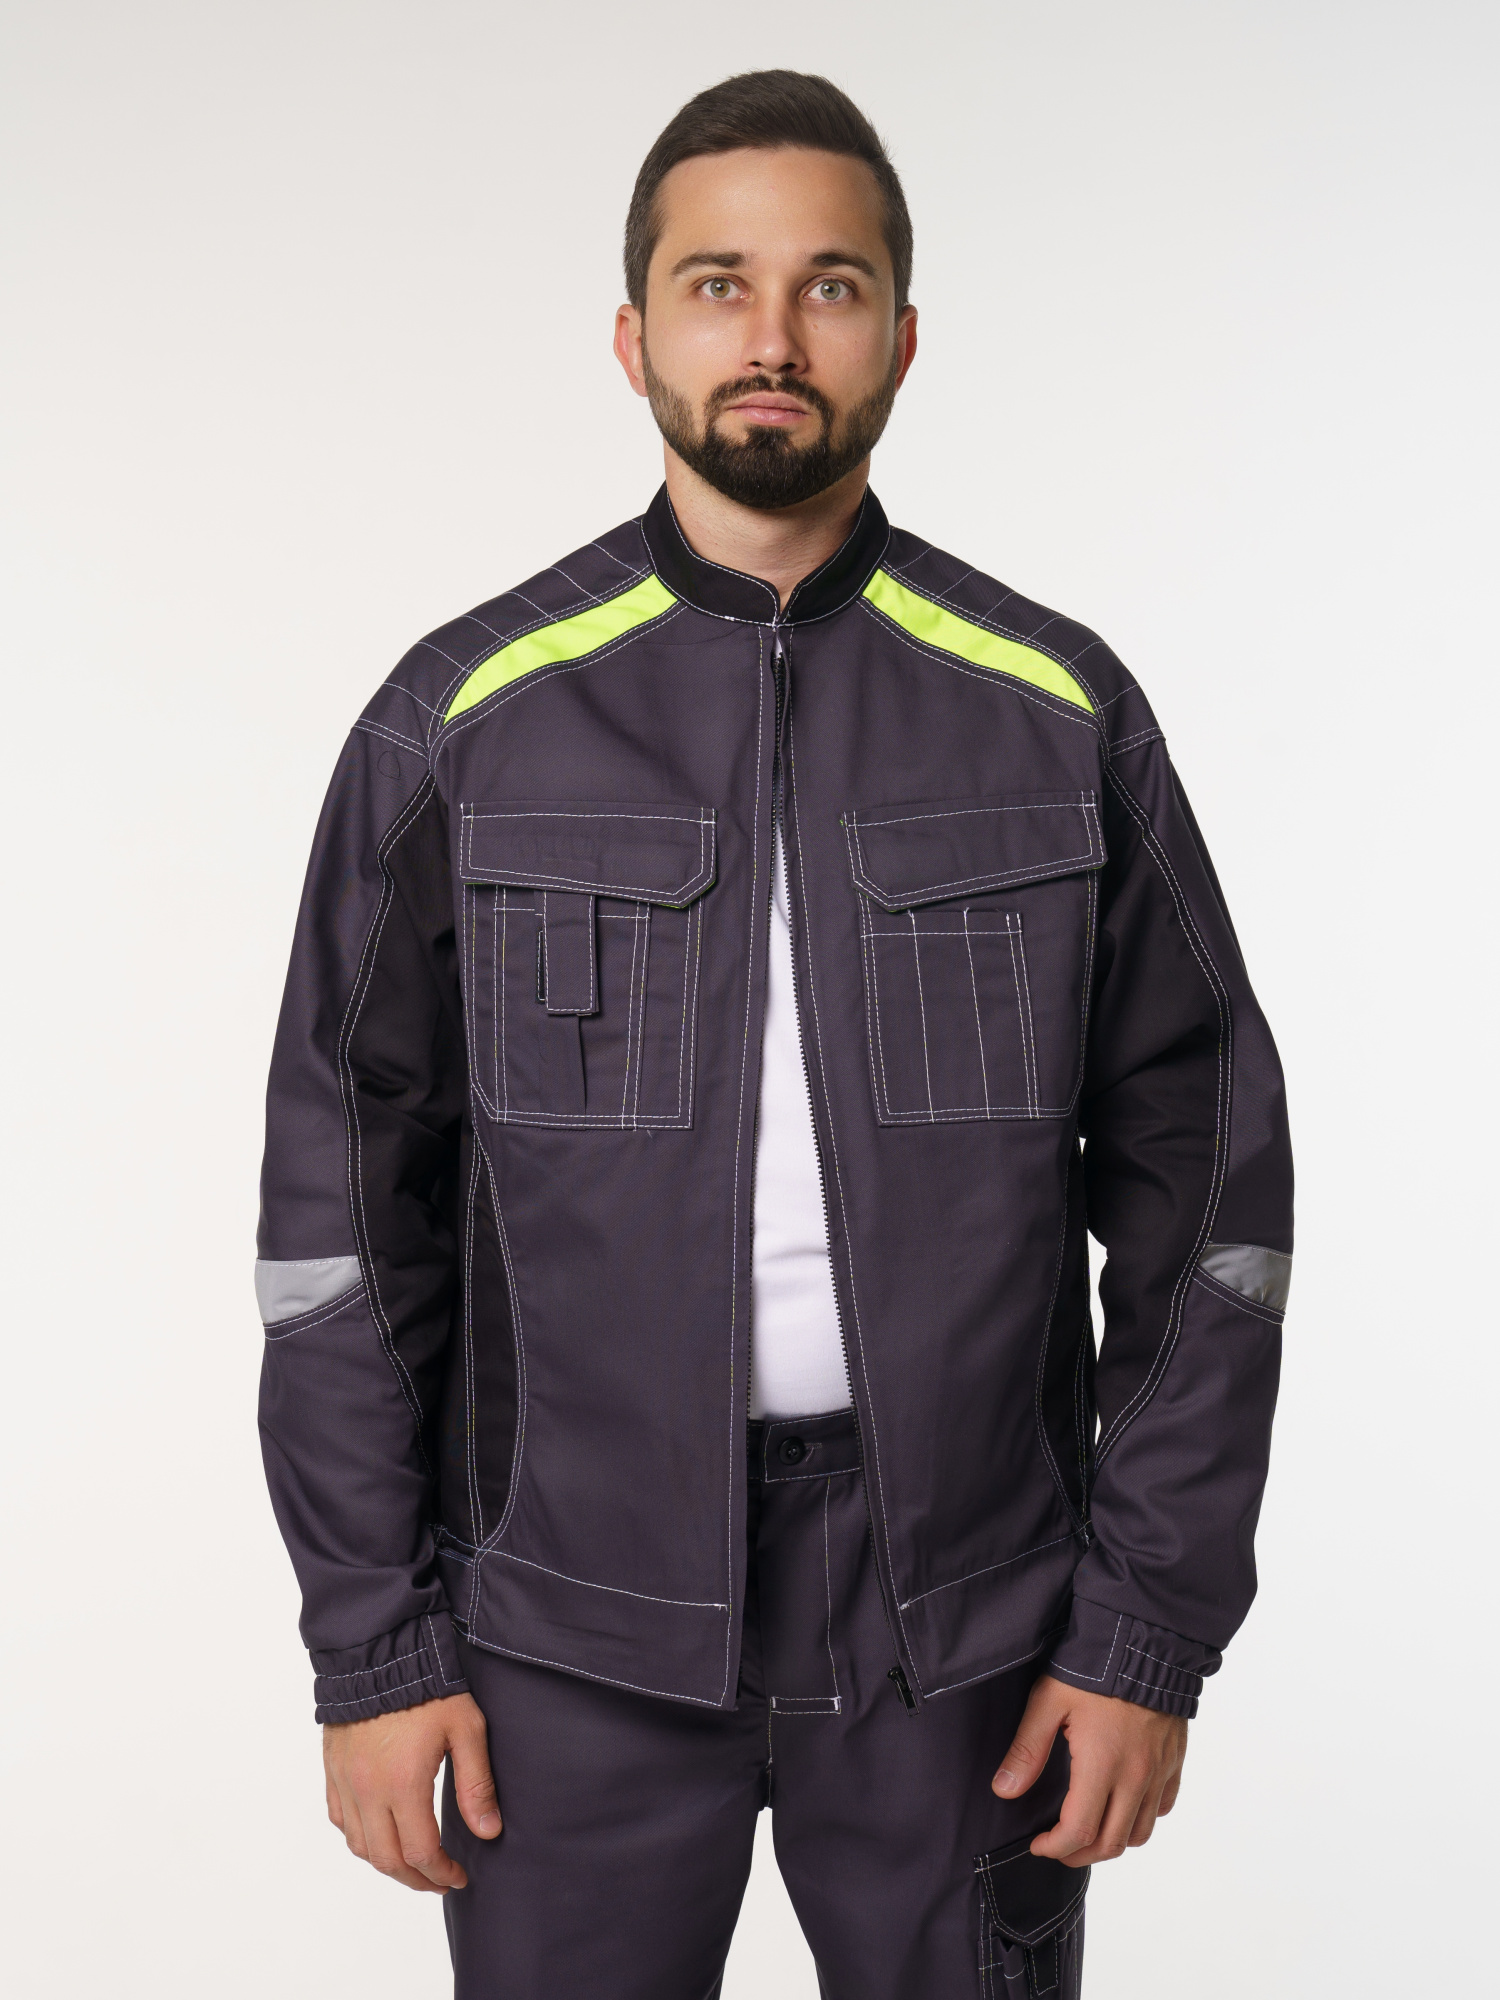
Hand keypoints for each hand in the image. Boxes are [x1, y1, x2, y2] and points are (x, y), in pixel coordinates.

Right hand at [323, 1692, 499, 1892]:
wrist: (381, 1653)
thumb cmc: (428, 1687)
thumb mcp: (465, 1729)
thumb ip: (476, 1784)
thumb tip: (487, 1832)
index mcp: (402, 1784)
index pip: (421, 1852)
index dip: (442, 1873)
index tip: (459, 1876)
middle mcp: (367, 1790)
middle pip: (387, 1860)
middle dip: (416, 1878)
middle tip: (439, 1879)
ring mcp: (346, 1781)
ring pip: (360, 1846)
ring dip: (387, 1863)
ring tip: (413, 1863)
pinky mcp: (333, 1769)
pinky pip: (340, 1819)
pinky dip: (359, 1837)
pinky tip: (378, 1834)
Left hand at [991, 1673, 1186, 1867]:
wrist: (1145, 1640)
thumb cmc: (1094, 1668)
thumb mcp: (1049, 1701)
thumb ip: (1028, 1749)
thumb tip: (1005, 1789)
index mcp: (1103, 1766)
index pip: (1079, 1831)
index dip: (1055, 1847)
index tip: (1038, 1844)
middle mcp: (1136, 1777)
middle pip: (1111, 1843)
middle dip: (1079, 1854)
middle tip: (1057, 1846)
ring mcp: (1159, 1771)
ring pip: (1140, 1833)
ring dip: (1112, 1842)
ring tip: (1088, 1832)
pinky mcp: (1174, 1760)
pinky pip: (1162, 1807)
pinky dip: (1141, 1818)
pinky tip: (1122, 1805)